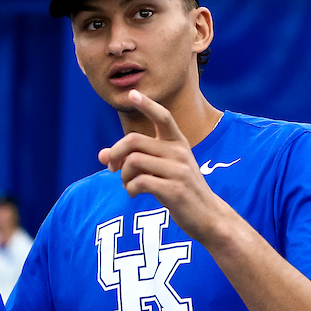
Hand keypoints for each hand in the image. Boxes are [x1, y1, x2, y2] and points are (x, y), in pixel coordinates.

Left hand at [98, 89, 221, 241]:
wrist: (208, 216)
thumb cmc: (180, 190)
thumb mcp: (161, 170)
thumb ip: (134, 160)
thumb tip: (102, 156)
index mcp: (178, 143)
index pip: (163, 117)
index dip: (146, 105)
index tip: (132, 93)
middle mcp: (179, 152)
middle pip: (134, 141)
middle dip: (116, 153)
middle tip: (113, 168)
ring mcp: (178, 171)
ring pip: (133, 161)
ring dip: (123, 175)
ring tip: (128, 184)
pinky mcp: (174, 190)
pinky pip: (139, 182)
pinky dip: (130, 188)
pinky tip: (134, 193)